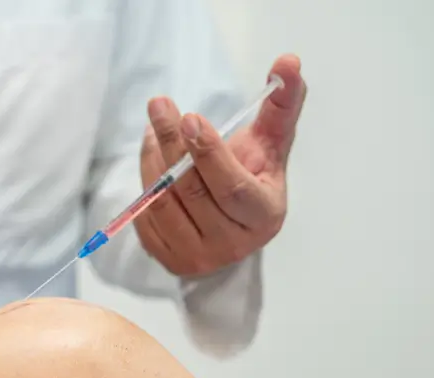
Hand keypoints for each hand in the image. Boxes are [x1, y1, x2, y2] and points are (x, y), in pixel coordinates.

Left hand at [136, 54, 306, 276]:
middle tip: (160, 105)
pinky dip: (145, 177)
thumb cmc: (253, 176)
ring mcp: (197, 256)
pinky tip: (152, 152)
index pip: (231, 187)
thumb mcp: (271, 145)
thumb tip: (289, 61)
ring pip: (163, 201)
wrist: (230, 224)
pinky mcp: (168, 259)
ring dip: (154, 157)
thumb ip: (281, 105)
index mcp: (263, 216)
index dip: (209, 154)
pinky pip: (145, 214)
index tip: (189, 118)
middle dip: (172, 143)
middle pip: (191, 191)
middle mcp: (231, 244)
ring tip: (156, 126)